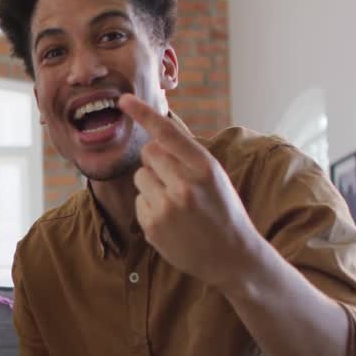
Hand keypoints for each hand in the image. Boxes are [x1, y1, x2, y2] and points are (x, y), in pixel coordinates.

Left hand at [120, 94, 263, 292]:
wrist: (232, 256)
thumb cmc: (223, 210)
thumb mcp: (215, 176)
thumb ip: (187, 156)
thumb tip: (154, 134)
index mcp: (205, 167)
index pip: (168, 133)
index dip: (143, 113)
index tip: (123, 99)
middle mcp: (185, 185)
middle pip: (149, 152)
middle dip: (156, 160)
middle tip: (174, 178)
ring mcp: (167, 207)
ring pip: (140, 176)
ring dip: (152, 184)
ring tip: (176, 203)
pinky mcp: (153, 226)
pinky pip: (139, 201)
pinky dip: (150, 207)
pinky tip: (171, 220)